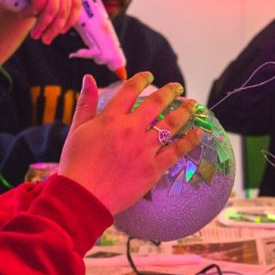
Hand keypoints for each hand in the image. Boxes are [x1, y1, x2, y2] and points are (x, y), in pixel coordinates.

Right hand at [2, 0, 80, 43]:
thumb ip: (56, 0)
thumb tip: (61, 26)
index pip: (75, 5)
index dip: (69, 21)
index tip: (61, 32)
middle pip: (64, 11)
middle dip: (54, 29)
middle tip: (46, 39)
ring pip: (51, 11)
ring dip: (42, 26)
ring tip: (35, 34)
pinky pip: (38, 6)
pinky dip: (29, 14)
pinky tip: (23, 15)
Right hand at [58, 73, 202, 215]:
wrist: (82, 197)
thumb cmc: (76, 164)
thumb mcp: (77, 129)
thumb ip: (86, 103)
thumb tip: (89, 78)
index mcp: (111, 118)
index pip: (131, 90)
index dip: (142, 79)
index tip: (149, 76)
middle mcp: (131, 129)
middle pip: (157, 103)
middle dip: (170, 91)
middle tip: (177, 87)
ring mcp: (144, 149)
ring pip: (171, 124)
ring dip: (185, 111)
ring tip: (193, 104)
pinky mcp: (153, 168)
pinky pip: (176, 151)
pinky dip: (189, 140)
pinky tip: (198, 133)